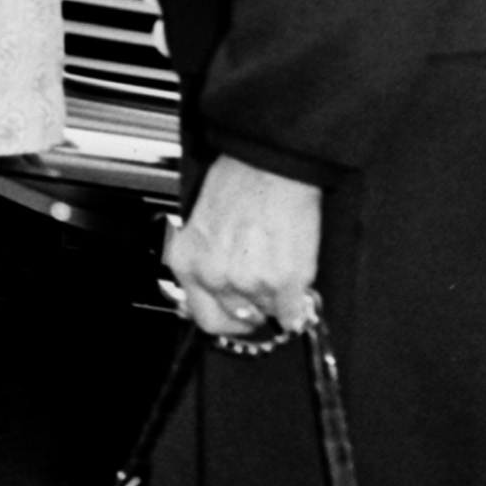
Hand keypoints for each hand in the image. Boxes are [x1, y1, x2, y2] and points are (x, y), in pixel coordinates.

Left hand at [165, 157, 322, 340]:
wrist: (269, 167)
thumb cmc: (236, 182)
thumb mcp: (201, 223)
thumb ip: (205, 260)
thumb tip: (217, 288)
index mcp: (187, 262)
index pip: (203, 317)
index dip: (225, 319)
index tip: (237, 316)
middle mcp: (214, 277)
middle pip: (238, 318)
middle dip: (252, 308)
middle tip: (263, 292)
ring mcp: (250, 284)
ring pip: (267, 311)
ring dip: (275, 298)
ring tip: (278, 267)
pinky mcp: (285, 284)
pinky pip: (293, 312)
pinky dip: (298, 304)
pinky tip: (296, 283)